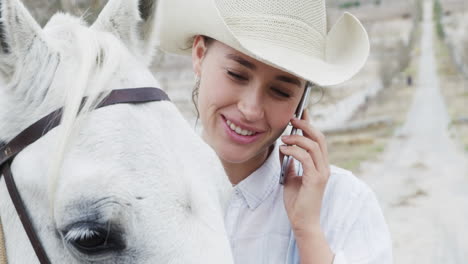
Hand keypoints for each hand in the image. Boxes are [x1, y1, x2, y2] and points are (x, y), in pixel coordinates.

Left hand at [280, 109, 330, 236]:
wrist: (302, 221)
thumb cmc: (297, 201)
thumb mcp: (290, 177)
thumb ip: (290, 162)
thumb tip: (283, 147)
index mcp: (319, 165)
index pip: (318, 140)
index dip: (310, 124)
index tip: (302, 112)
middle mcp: (324, 167)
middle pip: (319, 138)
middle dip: (306, 125)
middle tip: (292, 119)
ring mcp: (321, 173)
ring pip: (314, 145)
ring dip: (297, 138)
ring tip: (284, 139)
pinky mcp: (316, 179)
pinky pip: (306, 158)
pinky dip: (293, 150)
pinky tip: (284, 150)